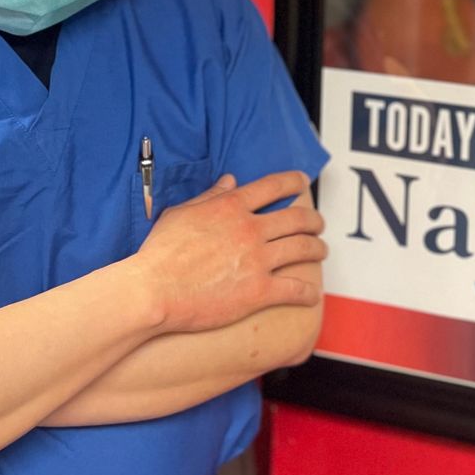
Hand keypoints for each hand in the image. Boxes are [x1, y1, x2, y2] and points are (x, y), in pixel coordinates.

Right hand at [135, 170, 326, 335]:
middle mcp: (250, 229)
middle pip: (297, 217)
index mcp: (231, 207)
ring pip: (302, 248)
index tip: (302, 183)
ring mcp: (256, 260)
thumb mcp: (181, 213)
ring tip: (321, 251)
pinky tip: (313, 294)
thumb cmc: (160, 253)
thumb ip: (209, 196)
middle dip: (314, 220)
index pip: (273, 186)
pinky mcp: (257, 292)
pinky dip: (308, 292)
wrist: (153, 290)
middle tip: (318, 223)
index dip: (294, 181)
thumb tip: (230, 181)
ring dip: (318, 249)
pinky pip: (294, 289)